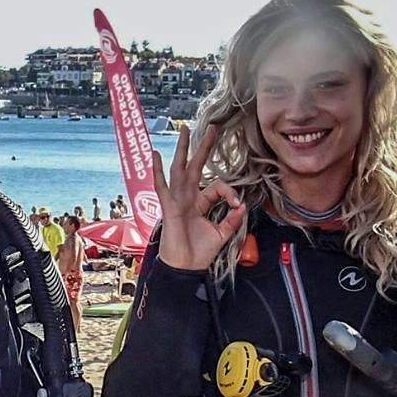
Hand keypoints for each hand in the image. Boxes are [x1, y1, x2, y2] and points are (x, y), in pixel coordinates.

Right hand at [150, 124, 244, 272]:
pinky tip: (154, 156)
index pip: (217, 186)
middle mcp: (187, 197)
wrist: (186, 268)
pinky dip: (157, 171)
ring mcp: (177, 200)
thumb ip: (232, 219)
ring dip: (183, 149)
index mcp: (199, 203)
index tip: (237, 205)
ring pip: (179, 169)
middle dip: (204, 147)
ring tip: (185, 130)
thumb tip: (242, 205)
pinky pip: (162, 186)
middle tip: (212, 128)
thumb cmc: (199, 253)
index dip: (230, 192)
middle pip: (195, 166)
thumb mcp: (222, 234)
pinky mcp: (169, 207)